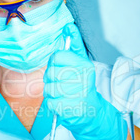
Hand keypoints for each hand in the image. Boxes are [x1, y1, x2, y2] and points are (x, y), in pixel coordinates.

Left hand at [43, 23, 126, 139]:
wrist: (91, 112)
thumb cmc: (82, 85)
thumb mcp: (81, 62)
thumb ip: (74, 45)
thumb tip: (68, 27)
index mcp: (83, 65)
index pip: (56, 57)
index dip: (55, 64)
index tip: (61, 69)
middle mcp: (81, 79)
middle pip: (50, 73)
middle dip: (52, 79)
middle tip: (62, 84)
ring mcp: (75, 94)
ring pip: (48, 88)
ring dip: (52, 93)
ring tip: (63, 95)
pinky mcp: (68, 108)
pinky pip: (49, 102)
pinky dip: (53, 104)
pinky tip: (63, 104)